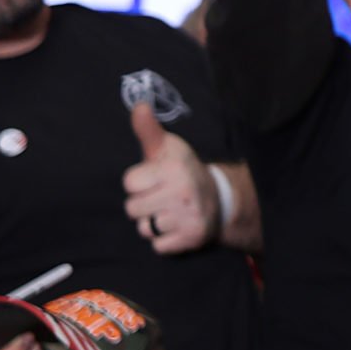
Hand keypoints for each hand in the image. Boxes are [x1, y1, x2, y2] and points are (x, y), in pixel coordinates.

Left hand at [123, 103, 215, 253]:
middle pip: (132, 208)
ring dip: (153, 223)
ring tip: (169, 212)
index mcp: (174, 168)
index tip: (156, 178)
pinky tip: (176, 227)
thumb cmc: (184, 170)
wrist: (221, 199)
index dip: (139, 182)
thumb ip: (148, 129)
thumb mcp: (168, 148)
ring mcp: (187, 216)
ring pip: (144, 228)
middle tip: (163, 197)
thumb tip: (138, 104)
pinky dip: (164, 240)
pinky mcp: (191, 238)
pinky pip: (157, 245)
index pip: (129, 183)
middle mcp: (182, 192)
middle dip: (144, 204)